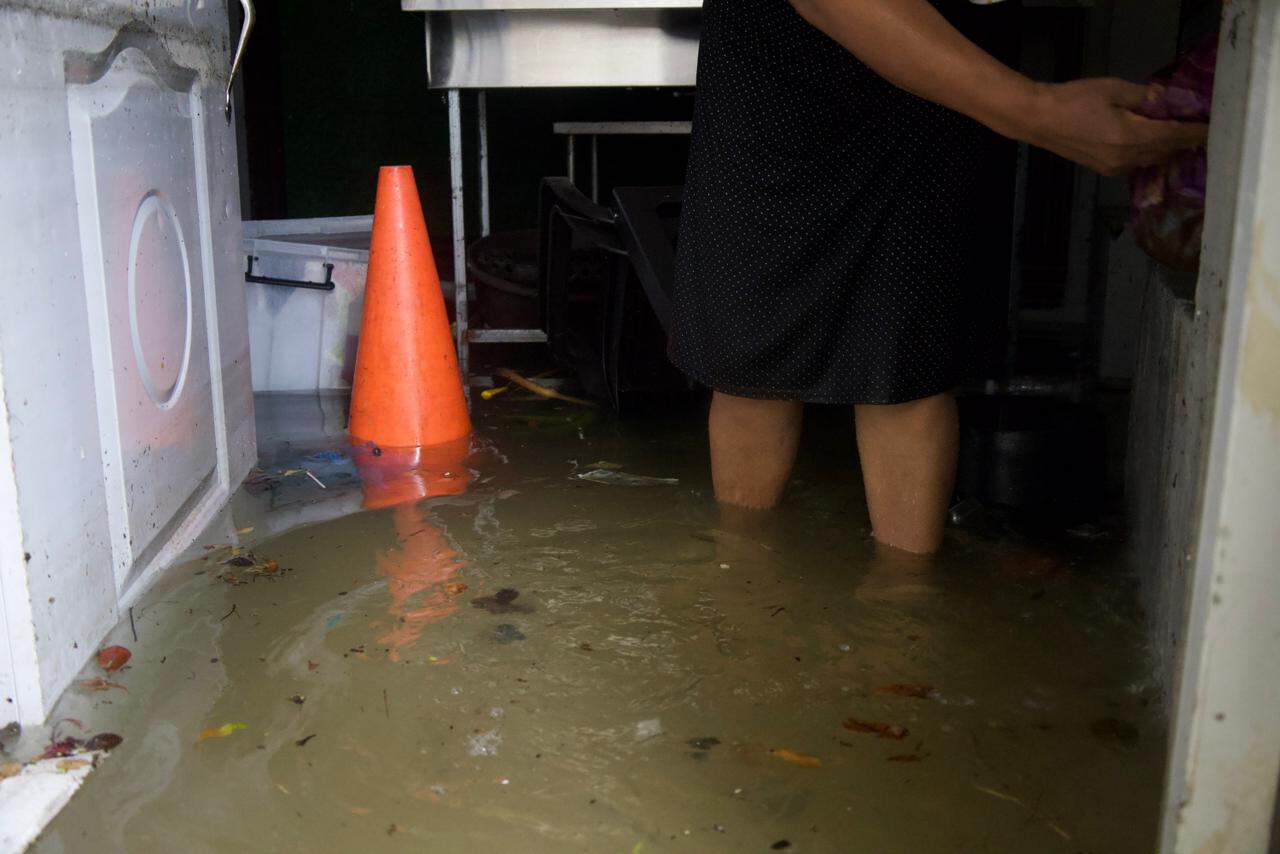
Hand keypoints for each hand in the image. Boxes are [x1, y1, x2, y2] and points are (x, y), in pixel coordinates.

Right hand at [1019, 78, 1208, 175]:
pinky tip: (1153, 144)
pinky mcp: (1106, 169)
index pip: (1175, 136)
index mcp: (1131, 137)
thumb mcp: (1113, 89)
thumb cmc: (1074, 100)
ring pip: (1153, 160)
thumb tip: (1165, 100)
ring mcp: (1116, 167)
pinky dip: (1150, 154)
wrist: (1040, 120)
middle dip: (1184, 141)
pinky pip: (1138, 164)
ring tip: (1180, 137)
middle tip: (1198, 128)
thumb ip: (1143, 97)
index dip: (1196, 133)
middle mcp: (1127, 158)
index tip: (1212, 129)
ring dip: (1167, 150)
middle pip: (1166, 152)